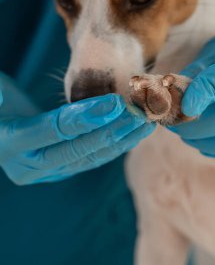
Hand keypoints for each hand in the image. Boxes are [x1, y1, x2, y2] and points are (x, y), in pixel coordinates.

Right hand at [0, 73, 154, 184]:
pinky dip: (115, 144)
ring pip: (91, 157)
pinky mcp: (62, 167)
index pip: (54, 130)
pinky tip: (134, 132)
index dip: (86, 117)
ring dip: (121, 140)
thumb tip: (2, 98)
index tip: (117, 103)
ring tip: (146, 122)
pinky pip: (93, 157)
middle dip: (113, 130)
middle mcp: (28, 165)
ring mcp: (47, 170)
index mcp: (9, 144)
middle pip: (78, 149)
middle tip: (141, 113)